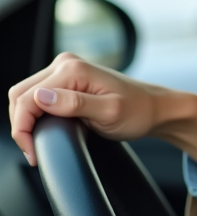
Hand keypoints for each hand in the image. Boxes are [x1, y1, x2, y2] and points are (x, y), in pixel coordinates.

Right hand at [8, 52, 196, 168]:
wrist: (157, 109)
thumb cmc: (140, 111)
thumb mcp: (109, 112)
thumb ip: (74, 105)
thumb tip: (41, 98)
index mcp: (73, 69)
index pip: (27, 97)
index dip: (22, 127)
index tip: (32, 151)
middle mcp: (66, 64)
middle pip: (20, 95)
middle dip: (21, 125)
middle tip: (33, 151)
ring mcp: (66, 71)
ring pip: (26, 96)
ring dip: (26, 121)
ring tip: (37, 144)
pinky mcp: (68, 81)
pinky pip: (39, 97)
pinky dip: (35, 115)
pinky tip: (44, 130)